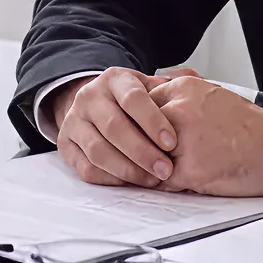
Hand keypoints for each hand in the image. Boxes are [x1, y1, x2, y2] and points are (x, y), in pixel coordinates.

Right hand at [52, 67, 185, 187]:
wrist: (95, 105)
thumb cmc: (131, 101)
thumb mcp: (149, 86)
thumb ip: (171, 87)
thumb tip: (197, 80)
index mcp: (114, 80)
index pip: (132, 98)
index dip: (153, 121)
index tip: (171, 142)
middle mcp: (89, 97)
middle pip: (114, 127)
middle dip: (143, 152)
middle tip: (166, 170)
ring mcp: (74, 121)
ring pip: (98, 150)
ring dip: (127, 169)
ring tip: (151, 179)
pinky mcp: (66, 145)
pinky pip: (86, 168)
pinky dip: (110, 179)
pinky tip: (130, 182)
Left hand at [147, 75, 262, 195]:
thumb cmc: (249, 126)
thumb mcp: (211, 94)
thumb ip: (180, 96)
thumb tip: (150, 103)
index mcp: (183, 89)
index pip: (139, 104)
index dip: (141, 124)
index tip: (144, 134)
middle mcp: (179, 110)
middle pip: (138, 130)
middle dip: (143, 145)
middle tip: (151, 155)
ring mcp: (183, 140)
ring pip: (147, 156)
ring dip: (154, 166)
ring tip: (170, 168)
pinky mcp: (190, 169)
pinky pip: (163, 181)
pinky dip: (169, 185)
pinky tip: (184, 181)